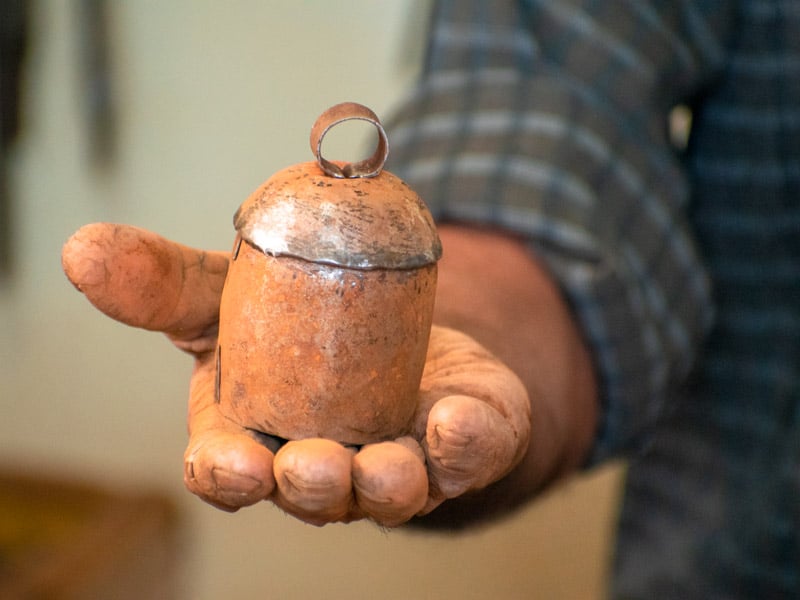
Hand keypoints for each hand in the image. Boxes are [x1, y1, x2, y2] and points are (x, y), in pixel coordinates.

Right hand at [62, 223, 530, 526]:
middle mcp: (325, 466)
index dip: (226, 474)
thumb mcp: (227, 296)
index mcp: (258, 437)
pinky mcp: (459, 446)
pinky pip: (470, 454)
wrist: (387, 320)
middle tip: (311, 464)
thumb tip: (81, 247)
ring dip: (389, 482)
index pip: (229, 471)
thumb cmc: (294, 325)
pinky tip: (462, 422)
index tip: (231, 462)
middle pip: (313, 490)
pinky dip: (468, 442)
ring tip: (389, 466)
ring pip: (392, 489)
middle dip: (310, 484)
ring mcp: (396, 463)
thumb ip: (165, 284)